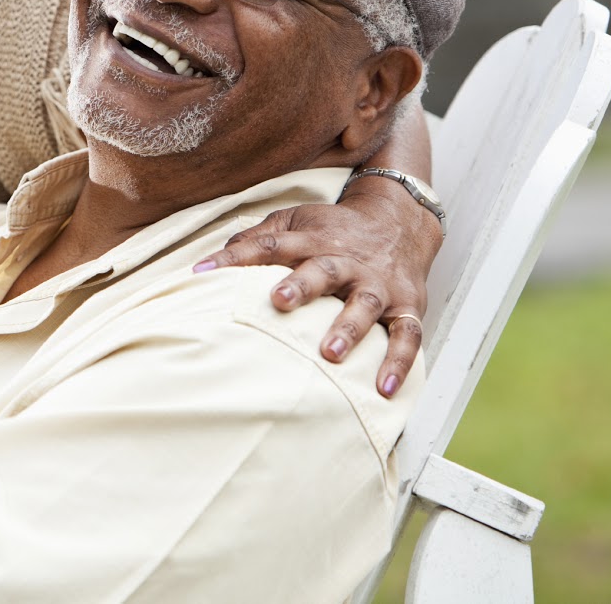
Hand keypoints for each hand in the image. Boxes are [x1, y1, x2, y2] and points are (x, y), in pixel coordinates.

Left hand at [193, 182, 440, 397]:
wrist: (399, 221)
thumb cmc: (336, 230)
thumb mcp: (296, 223)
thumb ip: (257, 240)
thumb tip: (210, 263)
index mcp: (313, 241)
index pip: (270, 245)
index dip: (236, 257)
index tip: (203, 272)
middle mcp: (346, 261)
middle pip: (324, 270)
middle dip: (302, 285)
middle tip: (279, 301)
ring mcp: (377, 284)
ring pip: (364, 303)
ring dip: (349, 327)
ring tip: (330, 353)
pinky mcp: (407, 306)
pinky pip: (407, 335)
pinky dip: (399, 362)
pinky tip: (384, 387)